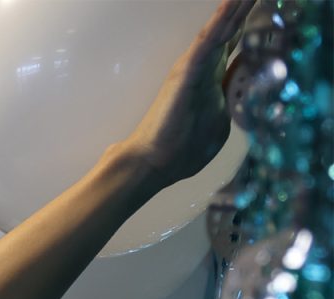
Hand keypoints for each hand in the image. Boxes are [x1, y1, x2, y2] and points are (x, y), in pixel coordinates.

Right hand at [121, 0, 254, 189]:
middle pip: (229, 29)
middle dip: (243, 7)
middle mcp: (203, 68)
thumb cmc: (181, 150)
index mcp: (213, 79)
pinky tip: (230, 4)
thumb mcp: (220, 124)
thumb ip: (232, 102)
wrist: (153, 163)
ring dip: (234, 7)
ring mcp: (195, 68)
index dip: (249, 23)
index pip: (234, 43)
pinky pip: (207, 42)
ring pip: (221, 29)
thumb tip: (247, 90)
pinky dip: (219, 22)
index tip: (263, 4)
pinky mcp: (187, 73)